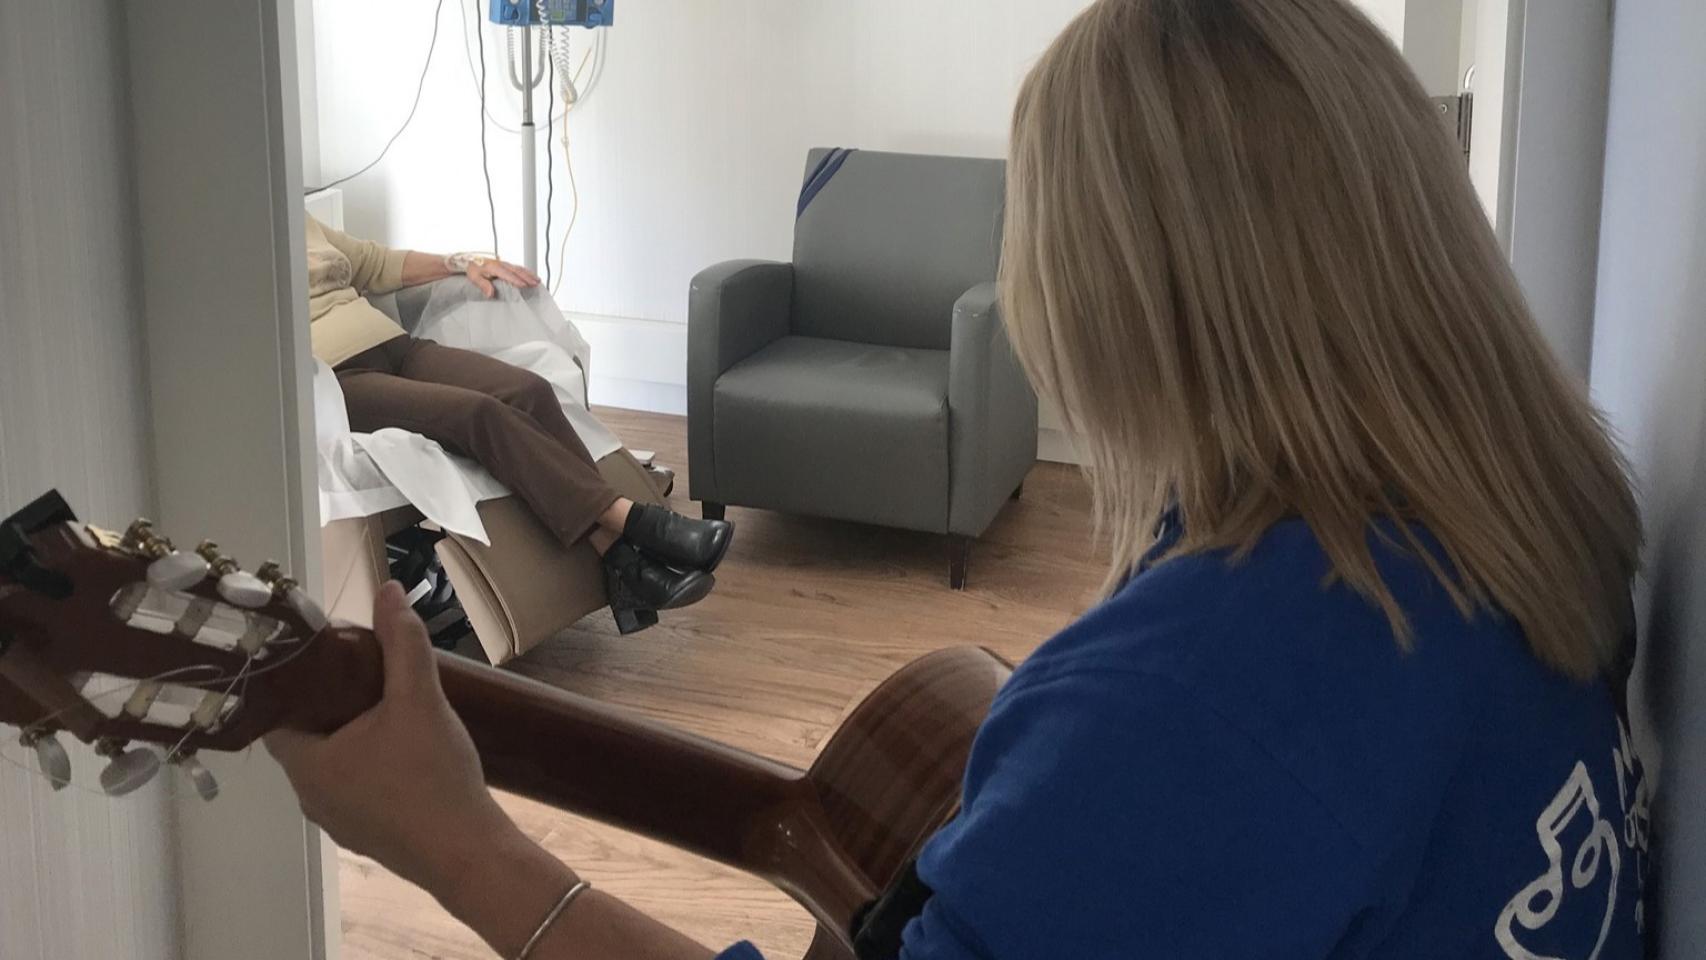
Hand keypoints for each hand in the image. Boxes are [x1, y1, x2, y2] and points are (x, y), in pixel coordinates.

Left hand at [265, 582, 518, 892]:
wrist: (470, 854)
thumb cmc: (432, 777)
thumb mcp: (419, 699)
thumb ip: (402, 643)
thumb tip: (387, 590)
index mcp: (306, 765)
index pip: (276, 715)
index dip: (297, 683)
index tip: (327, 658)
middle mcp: (311, 798)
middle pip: (306, 738)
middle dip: (332, 705)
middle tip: (364, 671)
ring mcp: (340, 822)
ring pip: (334, 765)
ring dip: (354, 736)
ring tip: (387, 705)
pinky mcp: (369, 836)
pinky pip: (358, 789)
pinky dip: (372, 765)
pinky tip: (407, 750)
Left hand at [466, 257, 540, 297]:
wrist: (469, 260)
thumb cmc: (473, 269)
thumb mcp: (474, 277)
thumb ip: (483, 285)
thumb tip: (490, 293)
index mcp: (494, 267)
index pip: (508, 274)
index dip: (516, 280)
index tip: (524, 285)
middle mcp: (501, 264)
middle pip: (517, 270)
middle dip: (527, 277)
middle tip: (536, 283)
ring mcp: (504, 263)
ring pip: (519, 268)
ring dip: (529, 274)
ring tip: (537, 280)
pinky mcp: (506, 264)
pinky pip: (518, 267)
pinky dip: (526, 271)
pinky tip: (531, 275)